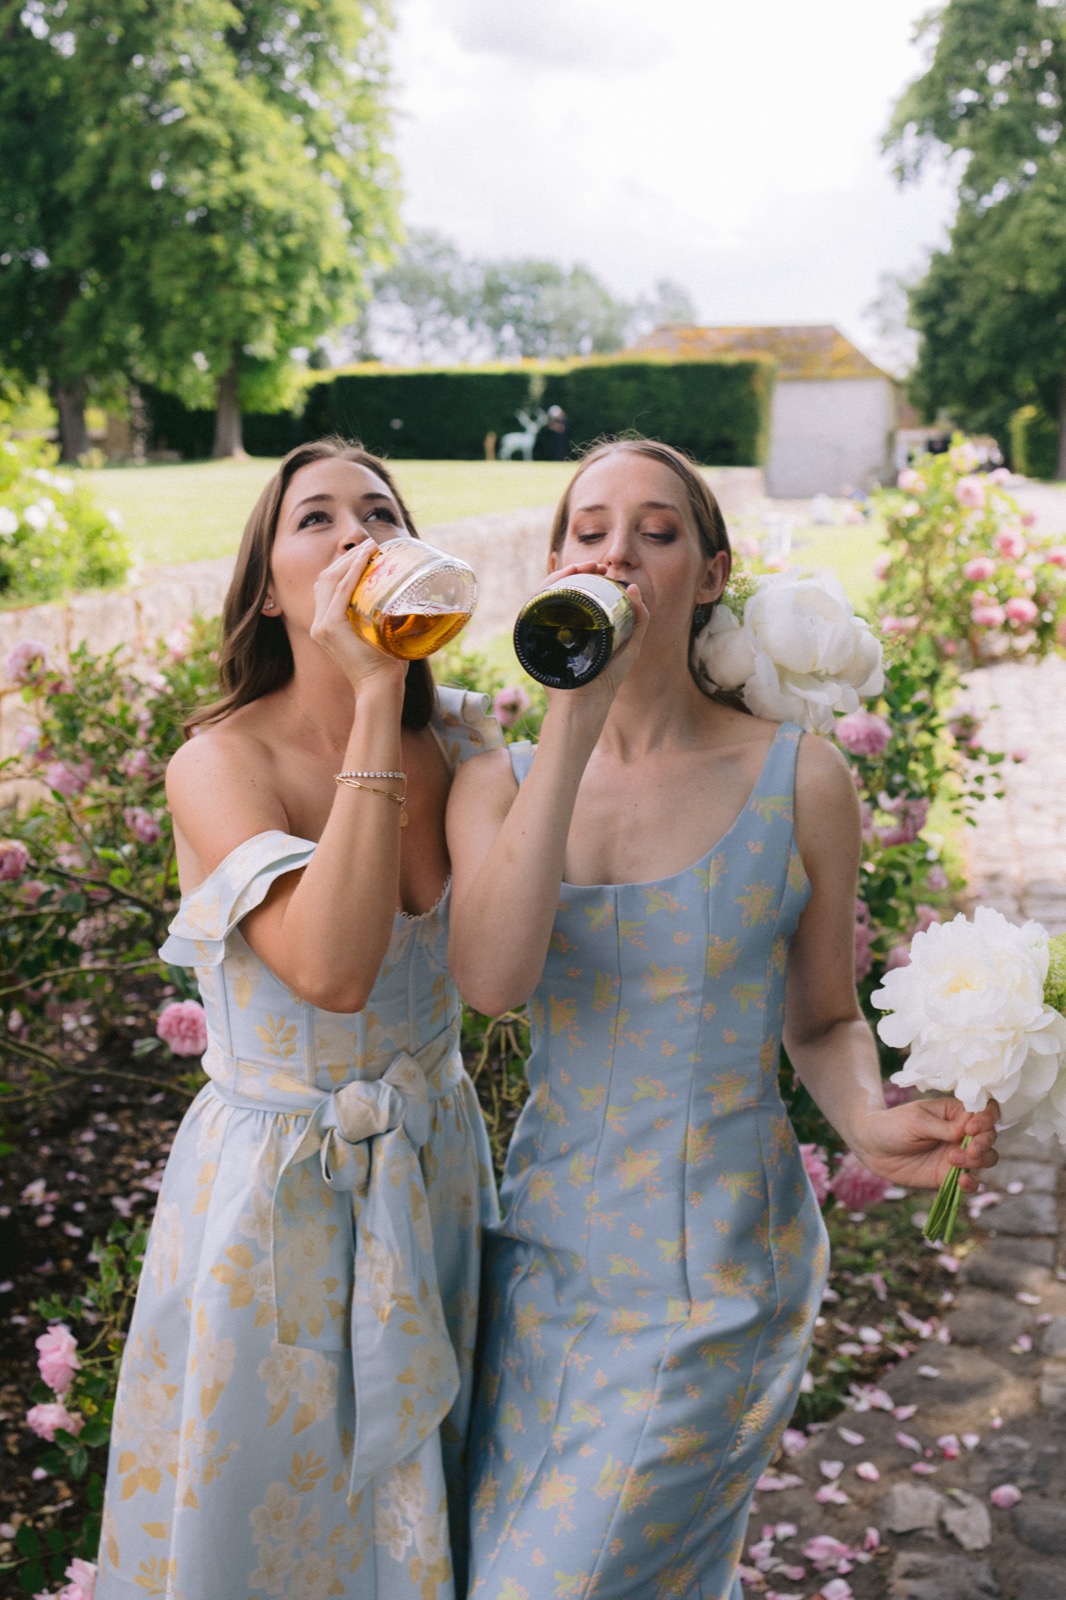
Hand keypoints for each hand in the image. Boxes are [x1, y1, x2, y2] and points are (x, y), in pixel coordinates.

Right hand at [310, 543, 407, 689]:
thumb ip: (381, 619)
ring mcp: (322, 625)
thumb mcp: (379, 636)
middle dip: (347, 558)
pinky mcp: (330, 626)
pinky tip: (366, 559)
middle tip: (370, 545)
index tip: (367, 553)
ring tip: (370, 546)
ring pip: (331, 580)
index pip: (328, 587)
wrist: (379, 688)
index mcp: (326, 625)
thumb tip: (404, 600)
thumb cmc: (386, 666)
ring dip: (351, 560)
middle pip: (326, 579)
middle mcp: (319, 623)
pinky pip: (340, 590)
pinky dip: (353, 571)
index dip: (345, 567)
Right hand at [538, 561, 650, 717]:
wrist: (585, 705)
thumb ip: (639, 621)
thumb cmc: (606, 681)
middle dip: (575, 571)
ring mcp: (544, 630)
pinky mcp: (531, 637)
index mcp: (577, 626)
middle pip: (560, 589)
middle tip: (594, 565)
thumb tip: (633, 587)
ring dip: (559, 576)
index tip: (602, 568)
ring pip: (545, 594)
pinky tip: (557, 582)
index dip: (587, 576)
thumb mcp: (630, 647)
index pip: (576, 593)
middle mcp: (557, 625)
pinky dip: (542, 590)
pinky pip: (531, 607)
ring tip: (579, 568)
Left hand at [852, 1097, 999, 1192]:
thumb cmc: (893, 1125)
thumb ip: (944, 1127)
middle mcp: (962, 1134)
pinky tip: (962, 1181)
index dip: (986, 1119)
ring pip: (986, 1159)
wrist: (871, 1147)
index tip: (972, 1128)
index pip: (985, 1112)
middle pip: (989, 1137)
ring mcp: (957, 1155)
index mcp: (956, 1113)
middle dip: (984, 1143)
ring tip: (954, 1160)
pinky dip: (972, 1183)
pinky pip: (971, 1182)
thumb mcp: (916, 1121)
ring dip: (978, 1161)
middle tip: (969, 1149)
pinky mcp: (949, 1176)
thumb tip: (969, 1130)